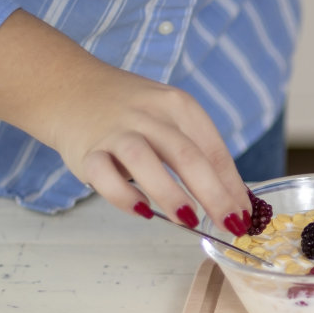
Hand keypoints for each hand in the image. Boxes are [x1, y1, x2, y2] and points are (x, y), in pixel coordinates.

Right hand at [0, 11, 251, 232]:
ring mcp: (116, 131)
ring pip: (145, 160)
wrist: (69, 88)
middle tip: (229, 224)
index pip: (213, 149)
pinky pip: (104, 174)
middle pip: (187, 155)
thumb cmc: (130, 113)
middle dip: (213, 194)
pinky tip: (142, 211)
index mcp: (178, 106)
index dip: (232, 185)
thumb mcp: (170, 118)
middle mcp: (149, 115)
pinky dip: (123, 195)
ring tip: (189, 220)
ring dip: (170, 193)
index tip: (244, 215)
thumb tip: (232, 200)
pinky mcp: (87, 149)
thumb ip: (197, 153)